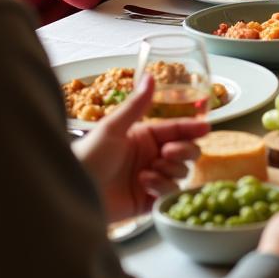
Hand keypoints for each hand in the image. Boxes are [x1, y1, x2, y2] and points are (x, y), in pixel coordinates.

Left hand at [73, 73, 207, 221]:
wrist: (72, 191)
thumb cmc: (87, 156)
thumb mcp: (112, 127)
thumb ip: (137, 105)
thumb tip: (151, 76)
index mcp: (145, 136)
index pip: (177, 129)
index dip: (193, 128)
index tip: (206, 128)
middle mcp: (152, 156)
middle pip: (187, 151)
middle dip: (183, 150)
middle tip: (168, 152)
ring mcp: (151, 178)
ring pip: (181, 172)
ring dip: (169, 170)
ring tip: (146, 171)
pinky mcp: (148, 200)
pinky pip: (170, 192)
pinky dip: (161, 187)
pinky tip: (144, 183)